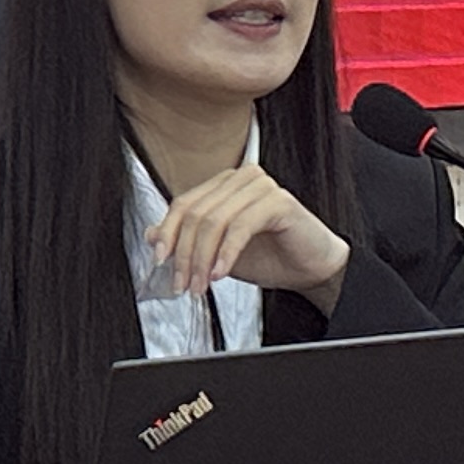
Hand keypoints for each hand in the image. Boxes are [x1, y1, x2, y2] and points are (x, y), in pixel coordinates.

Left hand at [147, 163, 351, 304]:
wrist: (311, 269)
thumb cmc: (271, 256)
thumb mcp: (218, 252)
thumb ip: (188, 240)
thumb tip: (152, 236)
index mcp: (225, 184)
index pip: (184, 203)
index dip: (168, 233)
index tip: (160, 262)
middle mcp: (242, 178)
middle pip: (196, 214)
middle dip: (184, 254)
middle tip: (182, 284)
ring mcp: (261, 186)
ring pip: (214, 221)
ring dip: (202, 259)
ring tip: (200, 285)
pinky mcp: (279, 202)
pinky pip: (241, 227)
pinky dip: (226, 254)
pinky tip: (220, 274)